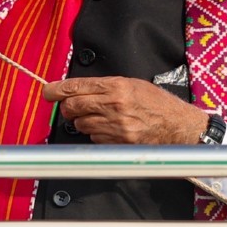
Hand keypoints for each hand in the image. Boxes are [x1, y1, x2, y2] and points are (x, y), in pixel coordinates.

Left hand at [40, 76, 210, 144]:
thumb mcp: (132, 84)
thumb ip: (104, 86)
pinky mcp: (119, 143)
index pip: (76, 87)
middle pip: (73, 107)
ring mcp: (117, 126)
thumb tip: (76, 90)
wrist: (179, 126)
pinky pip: (95, 139)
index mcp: (117, 86)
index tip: (47, 92)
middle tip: (71, 108)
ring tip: (99, 118)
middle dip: (67, 108)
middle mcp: (114, 105)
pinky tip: (110, 129)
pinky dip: (96, 135)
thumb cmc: (157, 103)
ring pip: (81, 124)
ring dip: (83, 122)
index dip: (56, 90)